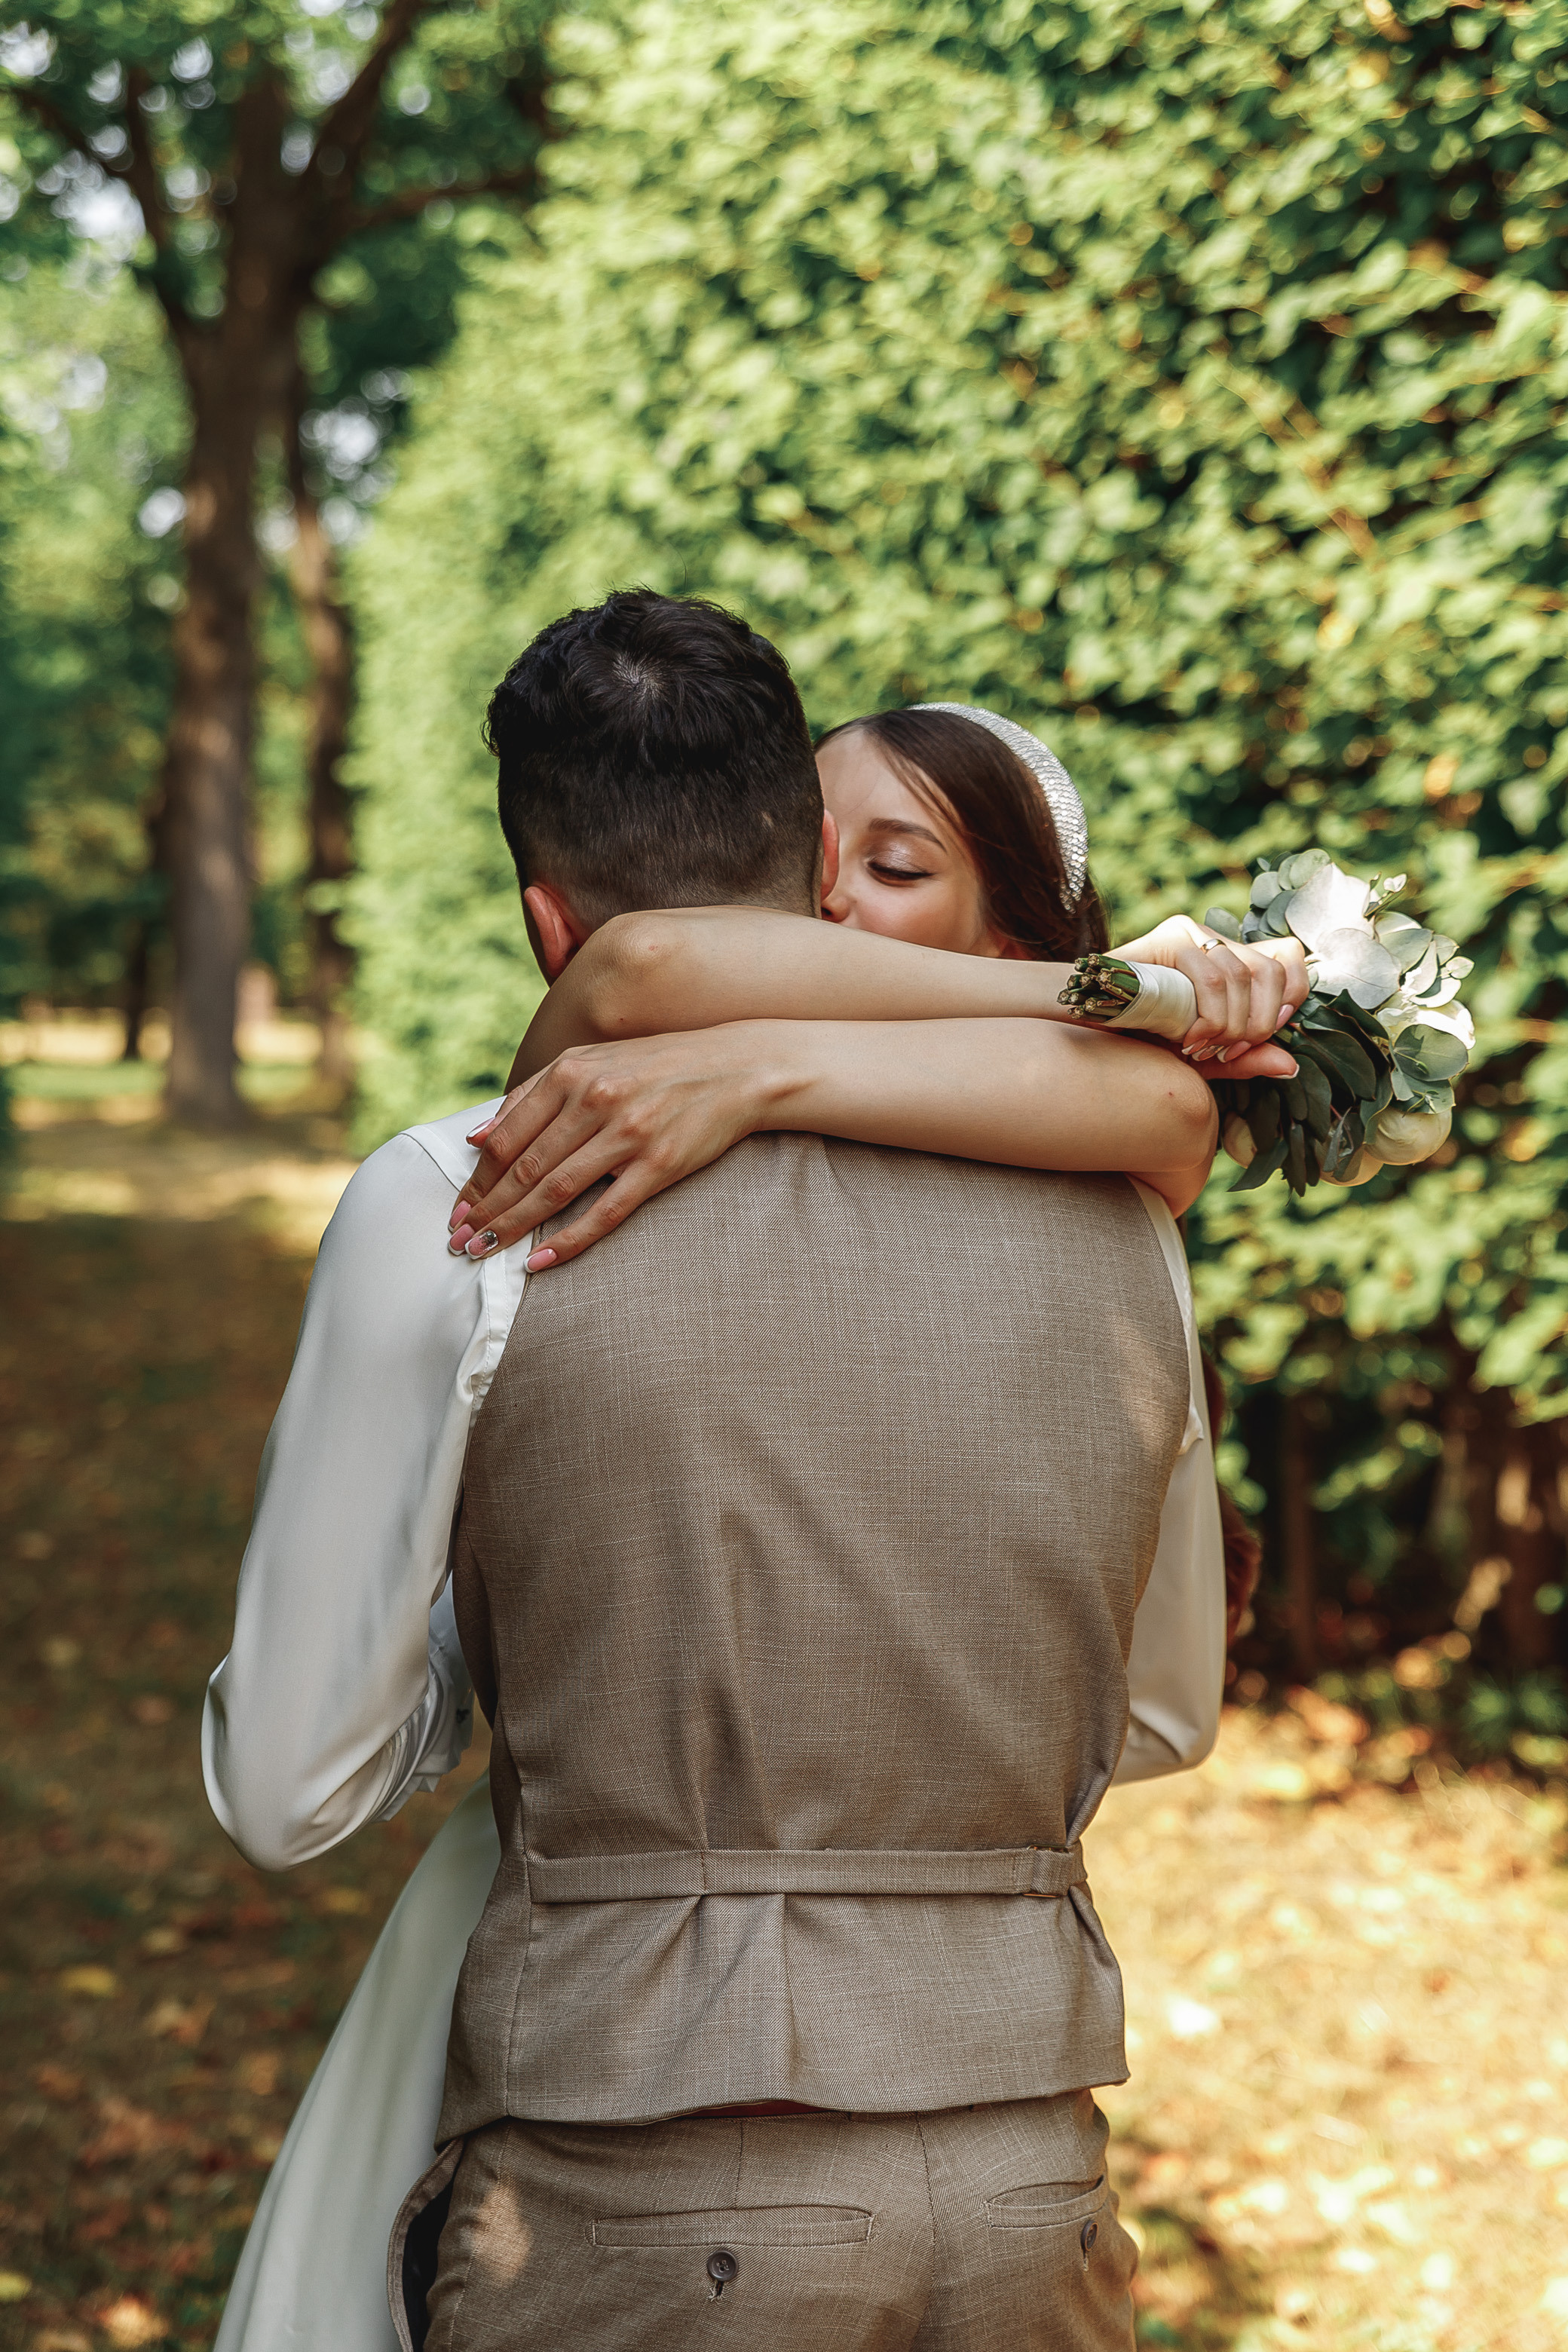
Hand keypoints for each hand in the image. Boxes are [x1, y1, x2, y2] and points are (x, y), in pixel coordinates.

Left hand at [446, 1030, 774, 1266]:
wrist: (738, 1067)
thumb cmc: (658, 1066)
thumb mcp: (594, 1060)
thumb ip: (533, 1093)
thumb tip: (478, 1137)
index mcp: (571, 1072)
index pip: (506, 1137)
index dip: (476, 1179)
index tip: (456, 1211)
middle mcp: (595, 1100)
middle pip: (523, 1168)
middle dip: (485, 1210)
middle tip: (457, 1243)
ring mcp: (628, 1134)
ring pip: (555, 1190)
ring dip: (513, 1226)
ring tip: (484, 1252)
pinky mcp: (659, 1164)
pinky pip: (605, 1211)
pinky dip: (569, 1239)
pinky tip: (540, 1260)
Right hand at [1111, 916, 1307, 1062]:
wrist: (1088, 1030)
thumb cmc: (1142, 1042)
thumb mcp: (1203, 1059)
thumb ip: (1245, 1060)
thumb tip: (1291, 1066)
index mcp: (1230, 962)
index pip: (1287, 959)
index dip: (1291, 997)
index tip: (1264, 1035)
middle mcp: (1215, 942)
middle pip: (1271, 970)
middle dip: (1258, 1023)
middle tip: (1227, 1051)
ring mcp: (1192, 934)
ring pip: (1242, 975)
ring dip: (1230, 1024)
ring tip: (1200, 1047)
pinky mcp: (1169, 938)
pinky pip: (1212, 978)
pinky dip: (1210, 1018)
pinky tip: (1187, 1038)